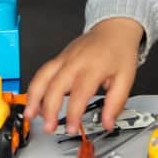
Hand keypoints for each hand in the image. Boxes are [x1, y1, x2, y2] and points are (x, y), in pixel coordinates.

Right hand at [24, 17, 143, 133]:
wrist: (114, 28)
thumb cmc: (120, 51)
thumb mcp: (126, 78)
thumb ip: (116, 102)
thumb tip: (108, 122)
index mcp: (94, 66)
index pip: (80, 93)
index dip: (73, 113)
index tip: (71, 128)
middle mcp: (76, 61)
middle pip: (56, 85)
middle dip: (49, 109)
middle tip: (49, 127)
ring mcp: (65, 58)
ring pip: (43, 76)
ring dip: (34, 97)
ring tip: (30, 115)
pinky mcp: (59, 58)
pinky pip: (42, 72)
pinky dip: (34, 88)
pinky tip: (33, 102)